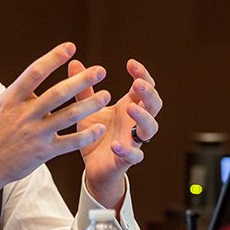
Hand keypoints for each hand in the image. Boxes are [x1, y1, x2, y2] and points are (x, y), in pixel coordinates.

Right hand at [0, 43, 111, 210]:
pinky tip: (99, 128)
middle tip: (100, 70)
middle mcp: (25, 115)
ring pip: (68, 117)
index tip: (70, 47)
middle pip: (58, 93)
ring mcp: (35, 134)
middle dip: (81, 80)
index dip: (53, 58)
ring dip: (90, 105)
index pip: (35, 73)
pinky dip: (85, 136)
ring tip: (106, 96)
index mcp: (10, 100)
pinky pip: (69, 143)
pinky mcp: (42, 152)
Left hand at [74, 58, 160, 208]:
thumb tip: (74, 62)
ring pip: (150, 128)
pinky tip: (117, 145)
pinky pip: (134, 155)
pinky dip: (128, 150)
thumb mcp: (87, 109)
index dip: (142, 74)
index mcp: (129, 106)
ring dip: (143, 117)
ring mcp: (134, 140)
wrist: (93, 167)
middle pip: (154, 104)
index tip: (130, 63)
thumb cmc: (95, 134)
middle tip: (137, 84)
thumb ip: (84, 88)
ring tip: (130, 108)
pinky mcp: (127, 159)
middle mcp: (135, 122)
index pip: (144, 87)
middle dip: (149, 93)